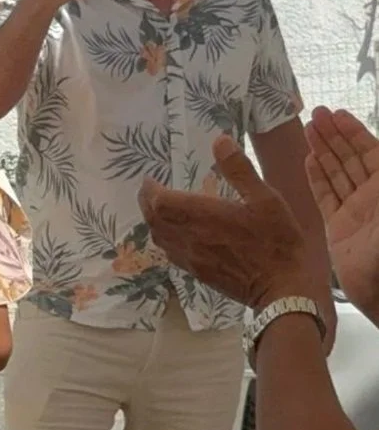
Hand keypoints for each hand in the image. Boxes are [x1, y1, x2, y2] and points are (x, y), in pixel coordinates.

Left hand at [138, 135, 310, 310]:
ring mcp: (192, 258)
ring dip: (153, 221)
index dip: (149, 190)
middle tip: (150, 191)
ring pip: (159, 238)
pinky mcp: (198, 273)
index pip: (159, 202)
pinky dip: (165, 239)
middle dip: (146, 203)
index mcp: (203, 216)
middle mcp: (190, 238)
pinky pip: (170, 253)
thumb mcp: (265, 198)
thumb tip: (219, 140)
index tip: (150, 179)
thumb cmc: (277, 241)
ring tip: (159, 209)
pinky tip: (176, 234)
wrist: (282, 289)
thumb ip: (239, 170)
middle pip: (153, 220)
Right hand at [305, 106, 378, 325]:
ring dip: (323, 150)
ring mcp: (355, 211)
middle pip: (351, 158)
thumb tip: (378, 152)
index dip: (354, 132)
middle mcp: (372, 196)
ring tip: (308, 130)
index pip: (371, 151)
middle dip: (334, 136)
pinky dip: (317, 177)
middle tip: (316, 115)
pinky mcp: (338, 228)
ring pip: (337, 173)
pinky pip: (326, 196)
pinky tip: (309, 161)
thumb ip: (378, 180)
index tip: (338, 114)